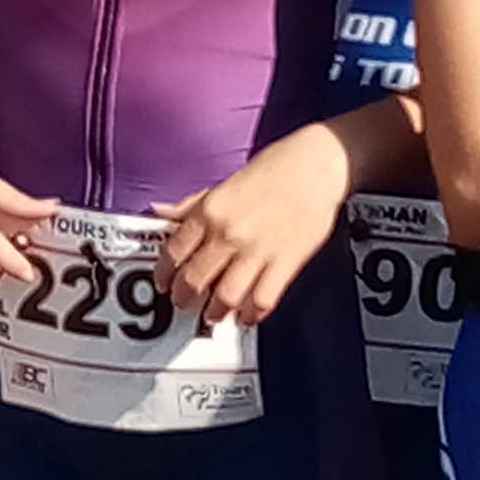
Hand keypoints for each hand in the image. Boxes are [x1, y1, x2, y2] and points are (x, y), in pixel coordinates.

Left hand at [160, 131, 352, 325]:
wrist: (319, 164)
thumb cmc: (276, 167)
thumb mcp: (224, 182)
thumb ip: (192, 205)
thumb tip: (160, 212)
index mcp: (210, 210)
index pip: (174, 252)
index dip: (164, 273)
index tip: (164, 282)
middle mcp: (229, 233)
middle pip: (194, 280)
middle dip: (184, 298)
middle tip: (184, 302)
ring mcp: (257, 251)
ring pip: (225, 297)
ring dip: (215, 311)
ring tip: (213, 313)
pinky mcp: (285, 263)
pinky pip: (261, 300)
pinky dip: (251, 313)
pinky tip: (246, 314)